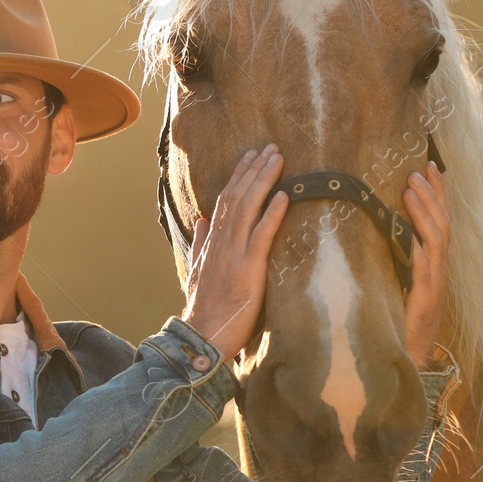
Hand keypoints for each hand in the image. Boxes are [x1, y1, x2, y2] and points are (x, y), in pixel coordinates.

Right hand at [179, 143, 288, 362]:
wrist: (204, 334)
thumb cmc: (205, 307)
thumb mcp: (198, 271)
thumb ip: (200, 244)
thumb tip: (202, 222)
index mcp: (212, 242)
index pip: (225, 200)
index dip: (238, 176)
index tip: (249, 157)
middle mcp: (222, 241)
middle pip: (238, 196)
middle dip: (253, 170)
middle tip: (269, 147)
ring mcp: (234, 253)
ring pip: (249, 208)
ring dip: (264, 181)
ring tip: (278, 159)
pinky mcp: (249, 268)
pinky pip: (262, 235)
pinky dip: (273, 214)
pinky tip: (284, 196)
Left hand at [402, 160, 449, 367]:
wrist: (405, 359)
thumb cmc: (394, 320)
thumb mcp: (391, 281)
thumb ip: (388, 256)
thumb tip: (368, 226)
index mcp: (430, 262)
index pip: (437, 219)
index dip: (436, 193)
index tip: (428, 165)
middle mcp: (437, 269)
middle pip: (442, 223)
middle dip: (432, 194)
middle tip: (418, 170)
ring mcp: (434, 284)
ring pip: (437, 240)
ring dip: (425, 212)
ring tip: (410, 188)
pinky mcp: (425, 300)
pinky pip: (425, 269)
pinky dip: (419, 248)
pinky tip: (410, 231)